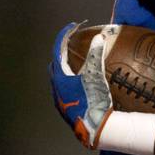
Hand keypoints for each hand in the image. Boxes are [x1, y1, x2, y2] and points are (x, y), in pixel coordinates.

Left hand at [49, 23, 114, 148]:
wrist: (94, 128)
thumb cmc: (93, 100)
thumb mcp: (96, 75)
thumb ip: (96, 55)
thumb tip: (99, 37)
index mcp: (59, 77)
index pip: (57, 50)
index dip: (64, 36)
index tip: (73, 26)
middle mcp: (55, 88)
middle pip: (55, 64)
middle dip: (62, 52)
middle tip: (73, 44)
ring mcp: (59, 99)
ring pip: (58, 78)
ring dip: (66, 67)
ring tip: (78, 62)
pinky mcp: (66, 108)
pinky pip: (64, 88)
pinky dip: (70, 79)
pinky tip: (82, 82)